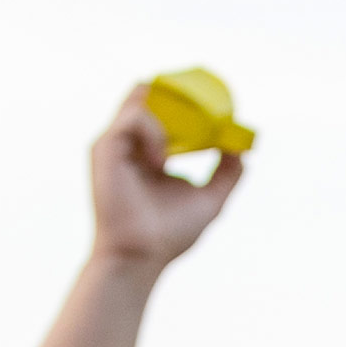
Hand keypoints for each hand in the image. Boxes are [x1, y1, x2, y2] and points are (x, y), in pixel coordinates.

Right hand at [90, 85, 244, 269]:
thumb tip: (241, 148)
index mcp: (152, 152)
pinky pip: (133, 119)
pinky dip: (154, 131)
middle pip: (149, 94)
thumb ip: (226, 174)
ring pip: (141, 98)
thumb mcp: (210, 200)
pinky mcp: (105, 148)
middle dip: (179, 91)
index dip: (188, 100)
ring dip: (169, 113)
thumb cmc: (170, 233)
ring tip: (180, 146)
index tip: (217, 106)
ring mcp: (116, 143)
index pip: (165, 110)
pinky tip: (161, 160)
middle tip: (207, 104)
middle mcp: (132, 143)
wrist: (141, 255)